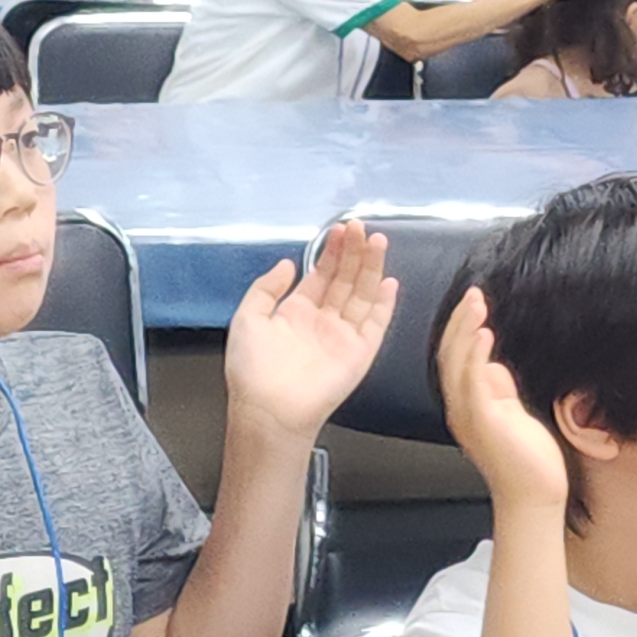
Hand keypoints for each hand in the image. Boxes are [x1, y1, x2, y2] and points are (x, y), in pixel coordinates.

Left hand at [222, 218, 394, 441]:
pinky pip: (376, 324)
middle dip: (354, 252)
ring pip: (363, 295)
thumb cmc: (252, 370)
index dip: (332, 252)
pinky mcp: (359, 353)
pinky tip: (389, 281)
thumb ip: (266, 287)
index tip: (340, 230)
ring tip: (377, 241)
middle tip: (361, 228)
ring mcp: (343, 336)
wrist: (268, 409)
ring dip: (371, 268)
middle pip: (345, 280)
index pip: (321, 275)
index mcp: (296, 313)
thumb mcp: (247, 317)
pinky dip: (384, 303)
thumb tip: (287, 264)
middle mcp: (322, 322)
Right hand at [438, 287, 572, 516]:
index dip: (460, 328)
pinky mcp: (484, 422)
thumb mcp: (511, 414)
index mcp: (465, 405)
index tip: (473, 301)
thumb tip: (493, 365)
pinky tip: (483, 334)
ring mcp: (469, 416)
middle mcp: (460, 408)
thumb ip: (499, 389)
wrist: (534, 497)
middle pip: (450, 355)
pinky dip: (476, 355)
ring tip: (476, 303)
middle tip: (473, 292)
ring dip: (465, 329)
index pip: (454, 358)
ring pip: (456, 363)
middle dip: (460, 320)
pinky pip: (473, 383)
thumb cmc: (527, 460)